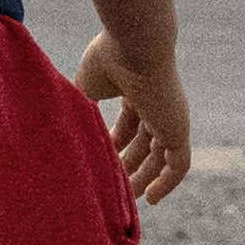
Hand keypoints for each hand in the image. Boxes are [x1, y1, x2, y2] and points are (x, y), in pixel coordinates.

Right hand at [79, 34, 190, 205]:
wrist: (135, 44)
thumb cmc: (108, 60)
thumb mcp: (86, 88)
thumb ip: (80, 110)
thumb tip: (65, 133)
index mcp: (135, 89)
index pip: (129, 123)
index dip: (116, 144)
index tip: (101, 162)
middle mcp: (156, 104)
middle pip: (145, 142)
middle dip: (130, 165)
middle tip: (114, 187)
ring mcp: (169, 117)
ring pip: (160, 156)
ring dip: (144, 178)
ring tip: (128, 200)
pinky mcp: (179, 129)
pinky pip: (178, 164)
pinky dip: (167, 183)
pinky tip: (150, 199)